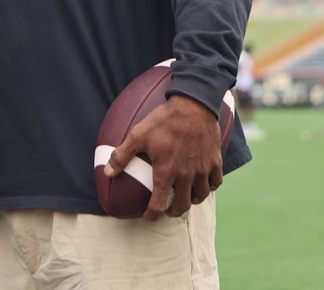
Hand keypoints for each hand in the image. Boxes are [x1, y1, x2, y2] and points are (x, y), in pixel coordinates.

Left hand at [103, 94, 222, 220]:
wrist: (193, 106)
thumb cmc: (164, 120)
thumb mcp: (138, 135)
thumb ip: (122, 155)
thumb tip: (108, 172)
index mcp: (166, 172)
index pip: (158, 203)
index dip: (151, 214)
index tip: (147, 216)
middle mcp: (186, 176)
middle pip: (182, 205)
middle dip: (173, 212)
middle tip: (167, 210)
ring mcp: (203, 170)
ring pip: (200, 196)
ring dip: (191, 201)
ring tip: (185, 199)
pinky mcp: (215, 162)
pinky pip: (215, 182)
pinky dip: (209, 187)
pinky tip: (203, 184)